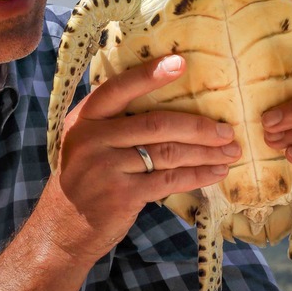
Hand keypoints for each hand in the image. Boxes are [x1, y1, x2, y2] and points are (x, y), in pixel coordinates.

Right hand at [41, 54, 239, 263]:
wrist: (62, 228)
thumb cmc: (85, 179)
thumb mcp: (87, 144)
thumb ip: (114, 125)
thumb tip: (172, 107)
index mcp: (84, 118)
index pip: (119, 89)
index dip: (150, 75)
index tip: (180, 62)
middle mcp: (92, 139)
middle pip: (156, 124)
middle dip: (198, 127)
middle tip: (227, 130)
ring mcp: (106, 168)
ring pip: (167, 153)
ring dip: (204, 153)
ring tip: (229, 152)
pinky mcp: (121, 195)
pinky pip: (169, 181)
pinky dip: (197, 177)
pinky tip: (215, 174)